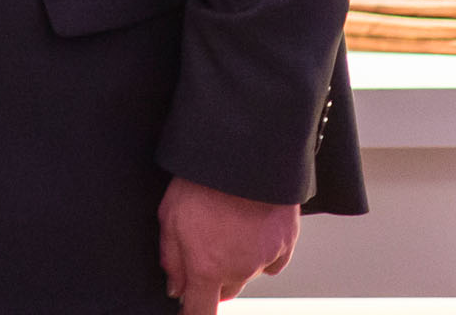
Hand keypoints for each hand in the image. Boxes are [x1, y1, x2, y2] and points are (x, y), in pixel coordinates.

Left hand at [158, 177, 297, 311]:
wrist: (243, 156)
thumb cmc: (201, 181)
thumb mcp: (169, 217)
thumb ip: (172, 259)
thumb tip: (176, 288)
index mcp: (207, 267)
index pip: (201, 310)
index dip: (193, 313)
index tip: (189, 310)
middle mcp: (239, 270)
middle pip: (226, 292)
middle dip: (214, 280)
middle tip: (205, 246)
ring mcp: (265, 258)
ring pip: (248, 273)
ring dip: (237, 261)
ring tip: (227, 224)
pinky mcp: (286, 244)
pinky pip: (272, 260)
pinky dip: (261, 251)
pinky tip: (251, 227)